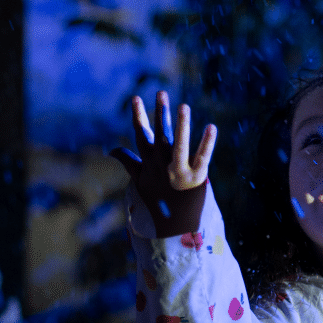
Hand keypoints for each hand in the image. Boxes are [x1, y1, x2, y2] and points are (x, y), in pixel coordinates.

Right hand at [110, 91, 216, 236]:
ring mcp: (178, 172)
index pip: (141, 136)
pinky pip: (202, 159)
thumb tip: (112, 150)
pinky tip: (211, 127)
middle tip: (162, 93)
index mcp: (149, 163)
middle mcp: (162, 166)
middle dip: (160, 115)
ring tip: (184, 106)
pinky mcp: (196, 179)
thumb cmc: (157, 201)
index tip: (135, 98)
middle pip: (160, 136)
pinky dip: (206, 144)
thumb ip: (129, 162)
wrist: (173, 228)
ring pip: (179, 146)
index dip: (139, 117)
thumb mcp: (139, 181)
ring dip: (181, 126)